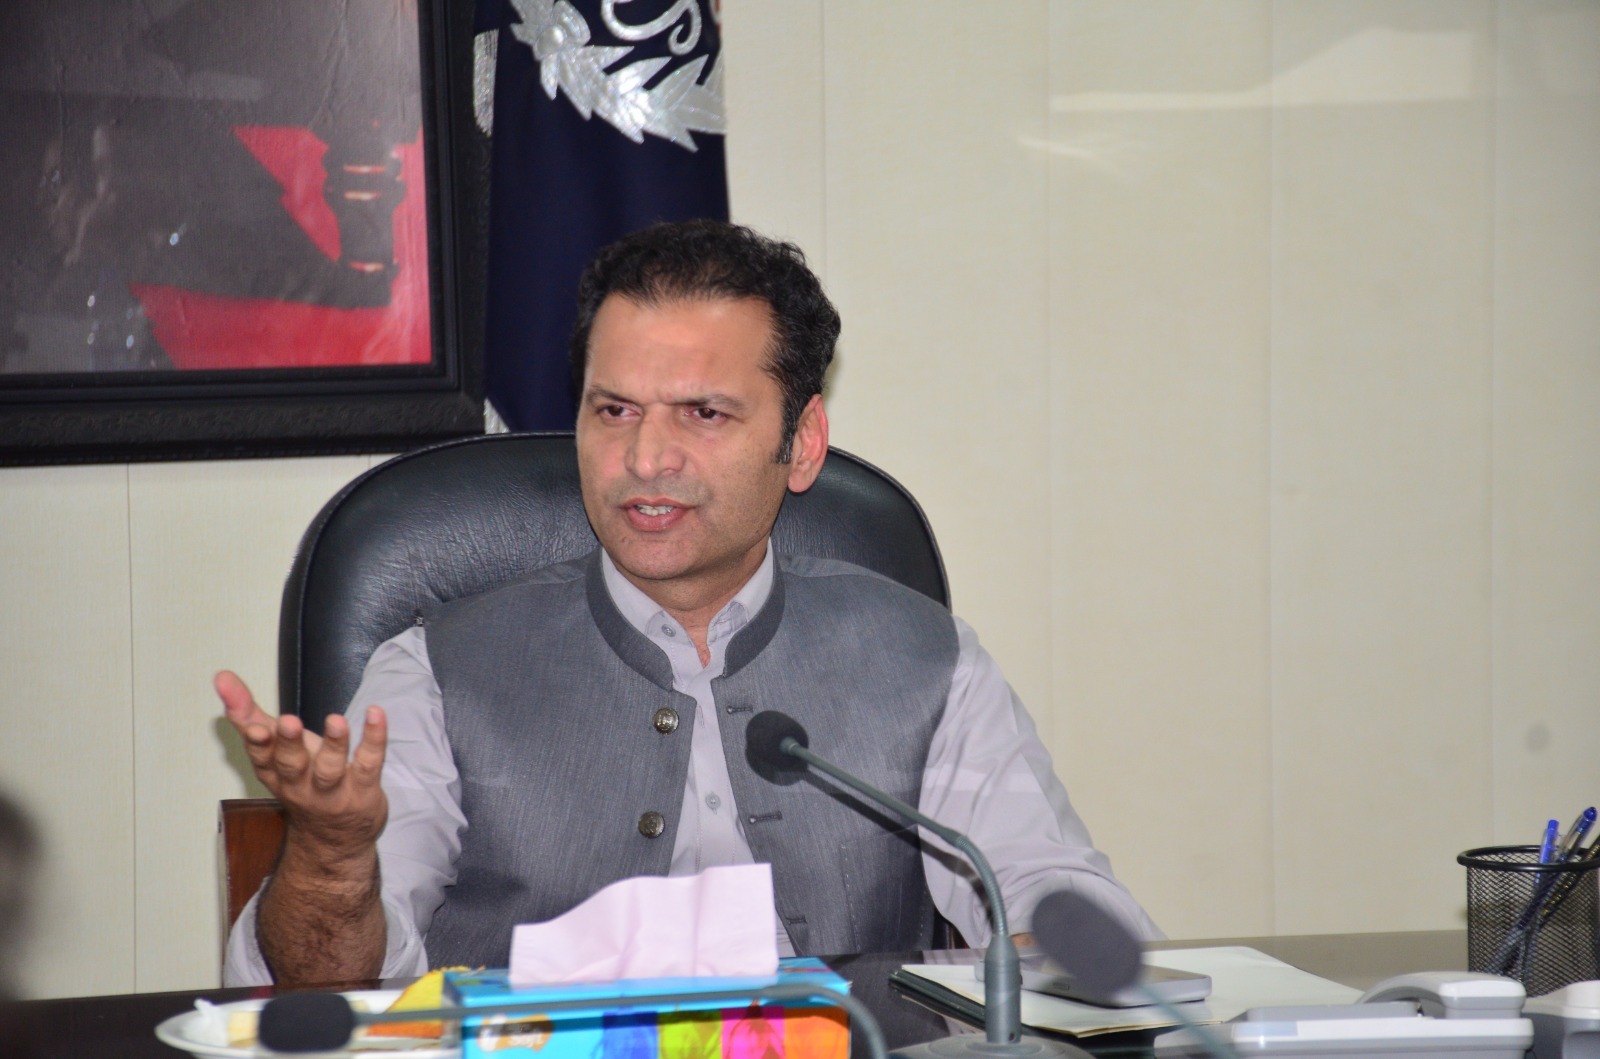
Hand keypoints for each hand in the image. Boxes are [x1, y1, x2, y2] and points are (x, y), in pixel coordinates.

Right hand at [216, 670, 387, 860]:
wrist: (334, 837)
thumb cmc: (301, 780)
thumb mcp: (273, 749)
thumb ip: (248, 713)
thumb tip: (222, 677)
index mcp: (274, 773)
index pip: (261, 757)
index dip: (256, 743)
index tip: (253, 727)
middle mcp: (300, 784)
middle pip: (291, 765)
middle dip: (289, 744)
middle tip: (288, 722)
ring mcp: (333, 790)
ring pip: (331, 769)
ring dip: (333, 744)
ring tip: (335, 720)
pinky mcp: (364, 790)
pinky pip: (370, 763)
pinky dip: (374, 739)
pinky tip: (376, 714)